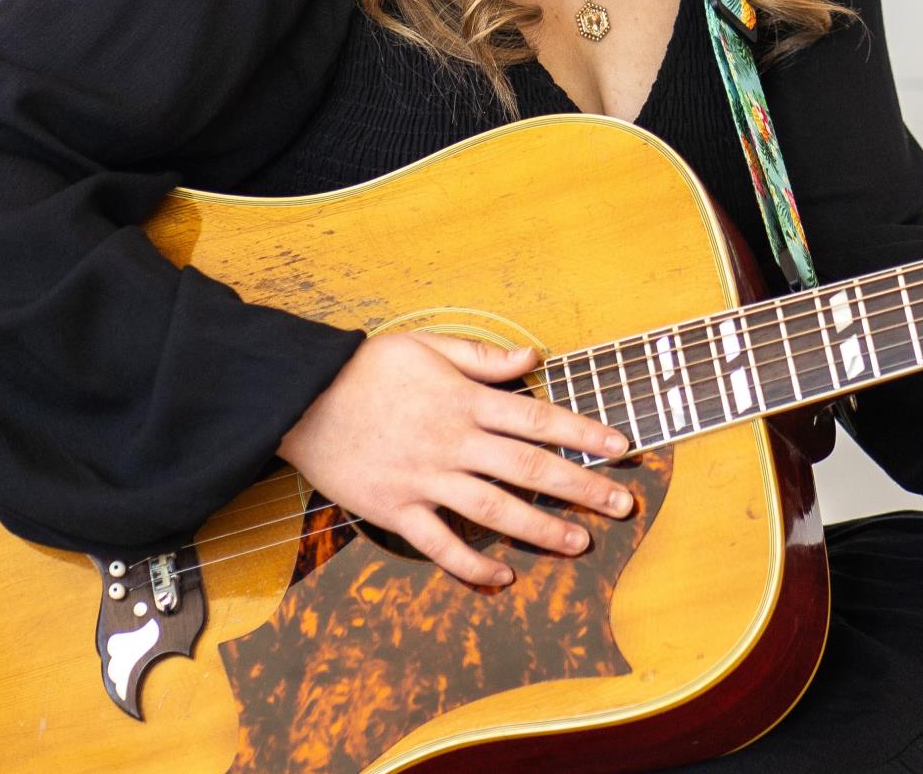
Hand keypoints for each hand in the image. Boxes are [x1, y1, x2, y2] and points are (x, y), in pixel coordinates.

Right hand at [275, 330, 633, 586]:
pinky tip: (503, 577)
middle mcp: (453, 441)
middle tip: (622, 504)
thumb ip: (482, 357)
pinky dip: (472, 565)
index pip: (538, 417)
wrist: (301, 398)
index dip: (583, 431)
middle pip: (529, 468)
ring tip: (580, 544)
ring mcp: (425, 479)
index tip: (620, 445)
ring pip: (494, 510)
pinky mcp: (396, 509)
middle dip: (581, 486)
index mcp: (465, 400)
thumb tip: (532, 357)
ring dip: (541, 530)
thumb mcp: (427, 345)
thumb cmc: (366, 367)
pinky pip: (440, 544)